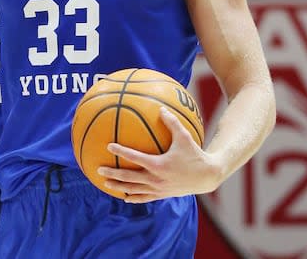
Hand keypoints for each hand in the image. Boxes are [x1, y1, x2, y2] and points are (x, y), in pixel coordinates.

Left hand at [97, 108, 220, 202]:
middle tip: (99, 170)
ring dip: (119, 188)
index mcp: (158, 165)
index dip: (121, 151)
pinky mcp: (162, 195)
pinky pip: (145, 198)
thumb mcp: (185, 137)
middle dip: (113, 174)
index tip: (109, 145)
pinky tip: (125, 197)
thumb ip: (172, 122)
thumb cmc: (195, 154)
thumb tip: (161, 108)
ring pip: (134, 190)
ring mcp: (158, 189)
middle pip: (129, 178)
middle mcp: (156, 179)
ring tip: (105, 184)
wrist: (207, 177)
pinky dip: (134, 198)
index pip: (135, 157)